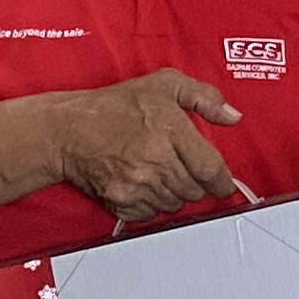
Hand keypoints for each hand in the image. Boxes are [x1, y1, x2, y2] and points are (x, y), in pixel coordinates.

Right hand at [46, 73, 245, 222]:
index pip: (210, 168)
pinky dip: (152, 204)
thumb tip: (231, 116)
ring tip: (160, 172)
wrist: (66, 130)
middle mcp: (155, 160)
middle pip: (194, 190)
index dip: (222, 181)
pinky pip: (151, 214)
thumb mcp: (163, 84)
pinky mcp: (121, 201)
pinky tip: (144, 184)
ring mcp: (137, 183)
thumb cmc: (112, 107)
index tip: (224, 184)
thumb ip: (203, 97)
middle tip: (183, 169)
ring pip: (175, 204)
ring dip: (174, 193)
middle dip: (195, 183)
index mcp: (170, 130)